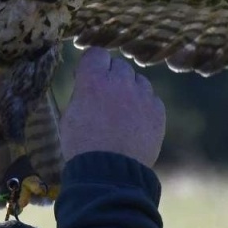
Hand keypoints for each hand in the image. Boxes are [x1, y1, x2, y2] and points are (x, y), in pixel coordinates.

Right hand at [58, 47, 164, 167]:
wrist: (110, 173)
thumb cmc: (82, 147)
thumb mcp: (69, 116)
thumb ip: (80, 94)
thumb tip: (86, 84)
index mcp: (93, 81)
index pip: (96, 53)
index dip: (92, 64)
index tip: (88, 76)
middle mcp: (120, 82)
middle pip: (119, 65)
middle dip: (111, 76)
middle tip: (104, 96)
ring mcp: (142, 96)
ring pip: (138, 80)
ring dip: (129, 89)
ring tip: (121, 111)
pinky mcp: (158, 112)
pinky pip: (151, 98)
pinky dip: (144, 106)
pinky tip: (135, 122)